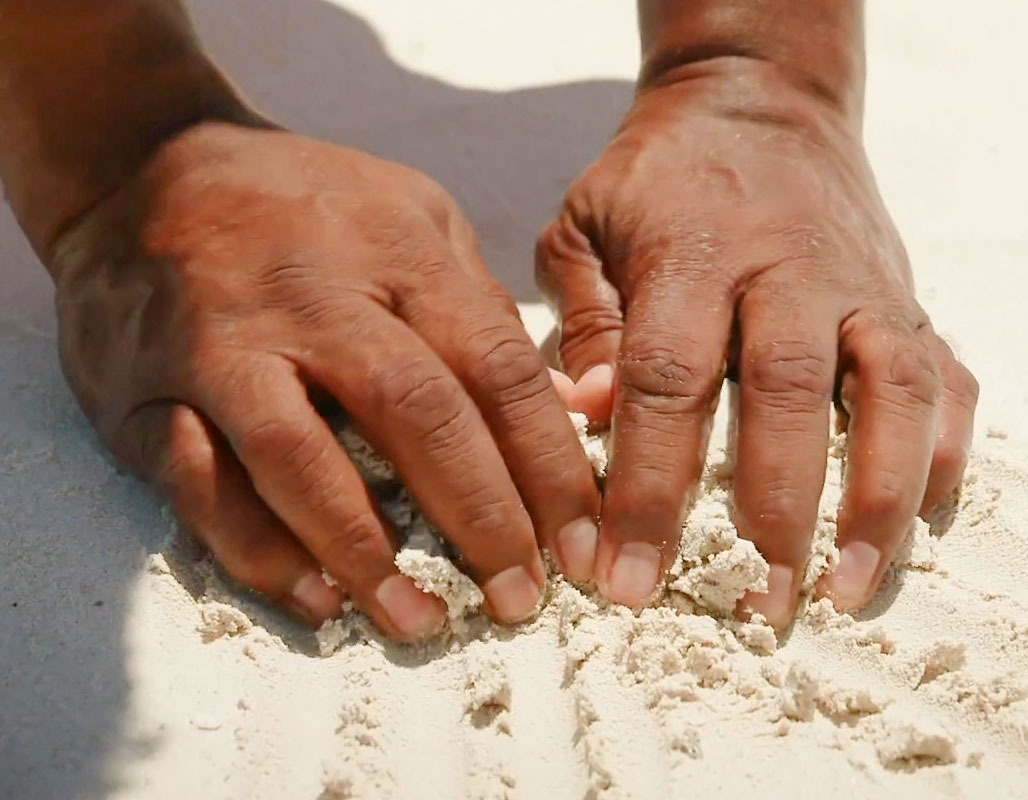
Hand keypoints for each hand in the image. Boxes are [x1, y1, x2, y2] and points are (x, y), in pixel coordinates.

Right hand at [51, 122, 599, 637]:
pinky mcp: (149, 393)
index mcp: (400, 256)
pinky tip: (315, 598)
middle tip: (522, 599)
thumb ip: (482, 306)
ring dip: (365, 552)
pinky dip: (258, 551)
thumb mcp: (414, 215)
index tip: (582, 544)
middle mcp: (316, 301)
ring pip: (301, 457)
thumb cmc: (305, 204)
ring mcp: (226, 347)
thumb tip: (563, 405)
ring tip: (421, 620)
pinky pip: (201, 484)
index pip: (497, 370)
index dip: (550, 467)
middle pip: (418, 416)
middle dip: (481, 518)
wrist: (142, 168)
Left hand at [537, 59, 977, 623]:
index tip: (625, 576)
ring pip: (893, 393)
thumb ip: (582, 320)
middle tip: (758, 605)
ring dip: (881, 500)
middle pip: (788, 396)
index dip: (646, 487)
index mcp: (693, 254)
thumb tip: (585, 416)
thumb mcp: (584, 224)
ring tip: (851, 588)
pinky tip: (927, 516)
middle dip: (775, 511)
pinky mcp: (908, 295)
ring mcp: (862, 283)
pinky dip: (946, 449)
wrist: (758, 97)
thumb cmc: (658, 177)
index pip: (665, 383)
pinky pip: (946, 377)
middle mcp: (789, 270)